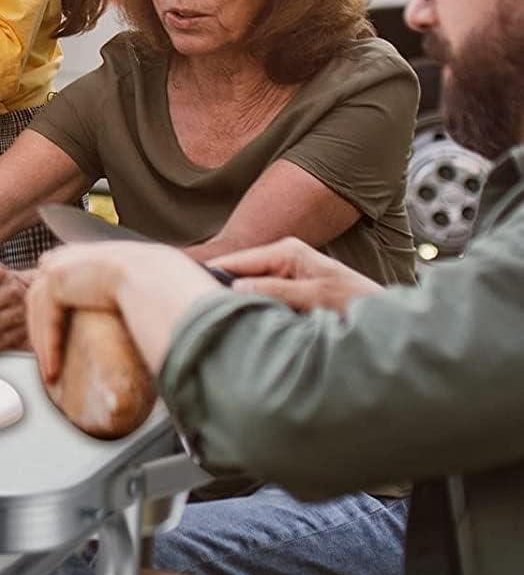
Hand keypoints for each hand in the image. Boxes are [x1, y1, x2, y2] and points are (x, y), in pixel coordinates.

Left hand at [27, 244, 161, 383]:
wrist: (152, 277)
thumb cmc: (155, 284)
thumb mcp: (133, 286)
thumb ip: (120, 295)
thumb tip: (133, 322)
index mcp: (84, 256)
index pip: (57, 283)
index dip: (54, 313)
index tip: (56, 338)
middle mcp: (68, 257)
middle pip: (42, 300)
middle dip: (43, 332)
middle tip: (50, 361)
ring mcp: (59, 266)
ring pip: (40, 313)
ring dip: (45, 345)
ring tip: (51, 373)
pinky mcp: (56, 281)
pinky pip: (46, 320)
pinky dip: (49, 346)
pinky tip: (54, 367)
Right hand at [215, 237, 381, 313]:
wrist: (387, 318)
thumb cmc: (357, 302)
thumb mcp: (315, 296)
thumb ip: (275, 291)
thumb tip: (235, 289)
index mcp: (286, 251)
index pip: (236, 260)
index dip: (210, 274)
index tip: (188, 288)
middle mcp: (282, 258)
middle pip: (238, 274)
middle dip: (222, 291)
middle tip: (200, 310)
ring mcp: (285, 275)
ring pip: (247, 289)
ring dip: (238, 304)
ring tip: (218, 319)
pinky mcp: (288, 292)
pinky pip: (260, 299)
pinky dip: (252, 310)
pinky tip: (241, 323)